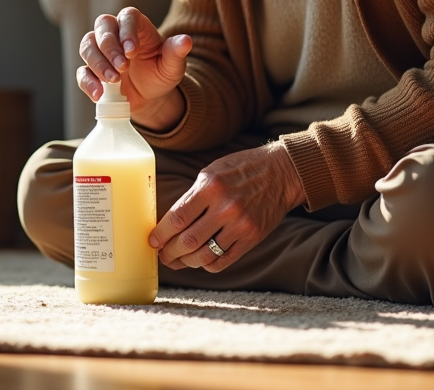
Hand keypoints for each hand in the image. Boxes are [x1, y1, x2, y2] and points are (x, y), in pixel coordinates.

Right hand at [77, 6, 192, 129]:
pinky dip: (88, 82)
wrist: (150, 97)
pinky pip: (82, 72)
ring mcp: (100, 52)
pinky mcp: (91, 71)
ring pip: (88, 46)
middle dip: (110, 47)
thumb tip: (186, 41)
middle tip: (122, 67)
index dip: (127, 31)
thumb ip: (176, 53)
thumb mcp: (172, 66)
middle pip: (103, 27)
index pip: (127, 17)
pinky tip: (99, 94)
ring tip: (113, 81)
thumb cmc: (160, 74)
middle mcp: (115, 34)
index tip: (132, 51)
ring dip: (98, 63)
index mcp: (136, 26)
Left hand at [148, 141, 306, 271]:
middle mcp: (225, 208)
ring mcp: (240, 225)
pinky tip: (201, 261)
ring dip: (186, 262)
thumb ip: (192, 197)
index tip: (152, 241)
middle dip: (169, 253)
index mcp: (210, 187)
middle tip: (163, 256)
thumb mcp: (211, 173)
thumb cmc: (240, 169)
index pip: (177, 218)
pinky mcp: (252, 238)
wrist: (281, 172)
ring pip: (204, 255)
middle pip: (187, 241)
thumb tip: (169, 223)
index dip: (160, 234)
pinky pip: (224, 260)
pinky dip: (208, 264)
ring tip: (178, 261)